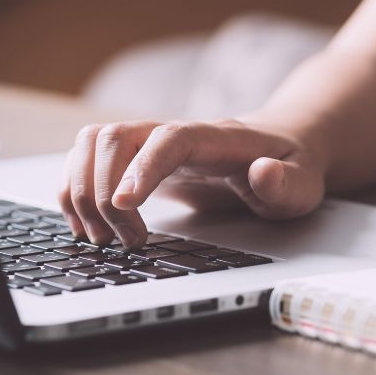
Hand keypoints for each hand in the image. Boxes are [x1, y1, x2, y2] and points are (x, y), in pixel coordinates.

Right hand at [59, 119, 325, 247]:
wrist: (279, 149)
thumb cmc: (288, 168)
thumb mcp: (301, 184)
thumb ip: (286, 183)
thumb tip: (263, 172)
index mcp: (216, 137)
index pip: (170, 139)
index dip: (142, 168)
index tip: (123, 206)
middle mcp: (175, 133)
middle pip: (116, 137)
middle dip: (103, 192)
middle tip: (125, 241)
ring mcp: (151, 143)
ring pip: (91, 143)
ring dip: (80, 190)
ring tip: (101, 237)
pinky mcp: (137, 160)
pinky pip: (87, 159)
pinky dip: (73, 189)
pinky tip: (87, 225)